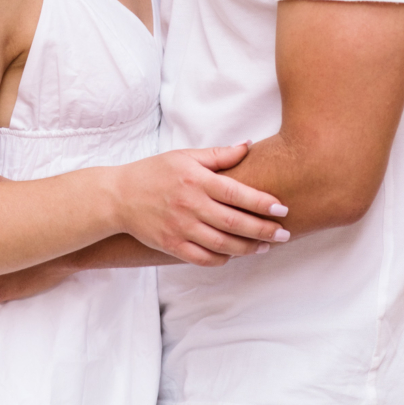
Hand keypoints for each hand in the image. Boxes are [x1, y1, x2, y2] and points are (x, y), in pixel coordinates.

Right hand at [108, 142, 289, 266]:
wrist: (118, 196)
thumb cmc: (155, 172)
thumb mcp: (184, 156)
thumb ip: (218, 155)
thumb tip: (249, 145)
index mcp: (195, 179)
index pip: (236, 194)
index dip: (262, 202)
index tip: (282, 208)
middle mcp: (189, 205)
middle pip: (235, 223)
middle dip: (264, 230)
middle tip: (284, 233)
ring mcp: (180, 228)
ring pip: (223, 245)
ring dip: (249, 248)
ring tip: (266, 246)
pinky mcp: (172, 245)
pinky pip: (204, 259)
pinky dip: (223, 259)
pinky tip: (235, 253)